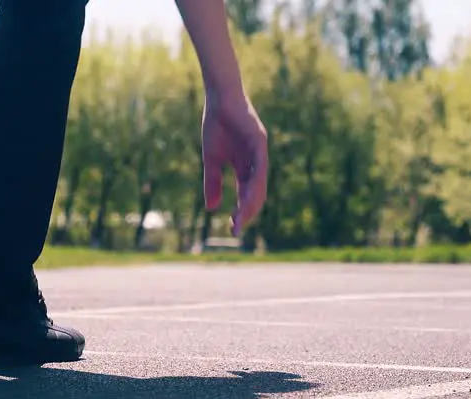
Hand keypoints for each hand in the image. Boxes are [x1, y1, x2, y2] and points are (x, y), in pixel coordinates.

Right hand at [201, 91, 268, 235]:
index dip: (240, 211)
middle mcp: (256, 162)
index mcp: (245, 167)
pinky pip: (260, 166)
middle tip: (237, 229)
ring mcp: (259, 152)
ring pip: (259, 183)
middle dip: (247, 212)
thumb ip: (213, 183)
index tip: (232, 229)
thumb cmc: (216, 125)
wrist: (219, 98)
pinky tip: (247, 195)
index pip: (245, 194)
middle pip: (255, 193)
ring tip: (242, 217)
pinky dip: (255, 182)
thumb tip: (212, 208)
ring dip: (251, 202)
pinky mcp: (259, 141)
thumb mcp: (211, 159)